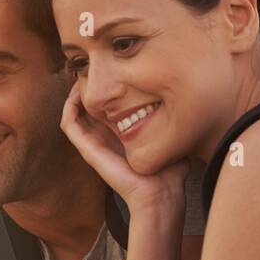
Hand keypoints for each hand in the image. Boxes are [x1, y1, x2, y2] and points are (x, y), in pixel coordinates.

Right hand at [60, 79, 189, 218]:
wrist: (160, 194)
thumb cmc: (169, 172)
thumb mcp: (172, 137)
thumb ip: (175, 120)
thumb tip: (190, 100)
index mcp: (121, 134)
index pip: (106, 107)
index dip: (105, 87)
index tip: (112, 69)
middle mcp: (104, 137)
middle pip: (87, 105)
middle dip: (88, 84)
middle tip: (92, 64)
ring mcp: (93, 143)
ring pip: (74, 111)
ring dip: (75, 92)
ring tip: (81, 74)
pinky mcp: (87, 149)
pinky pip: (69, 123)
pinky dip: (69, 105)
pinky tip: (78, 91)